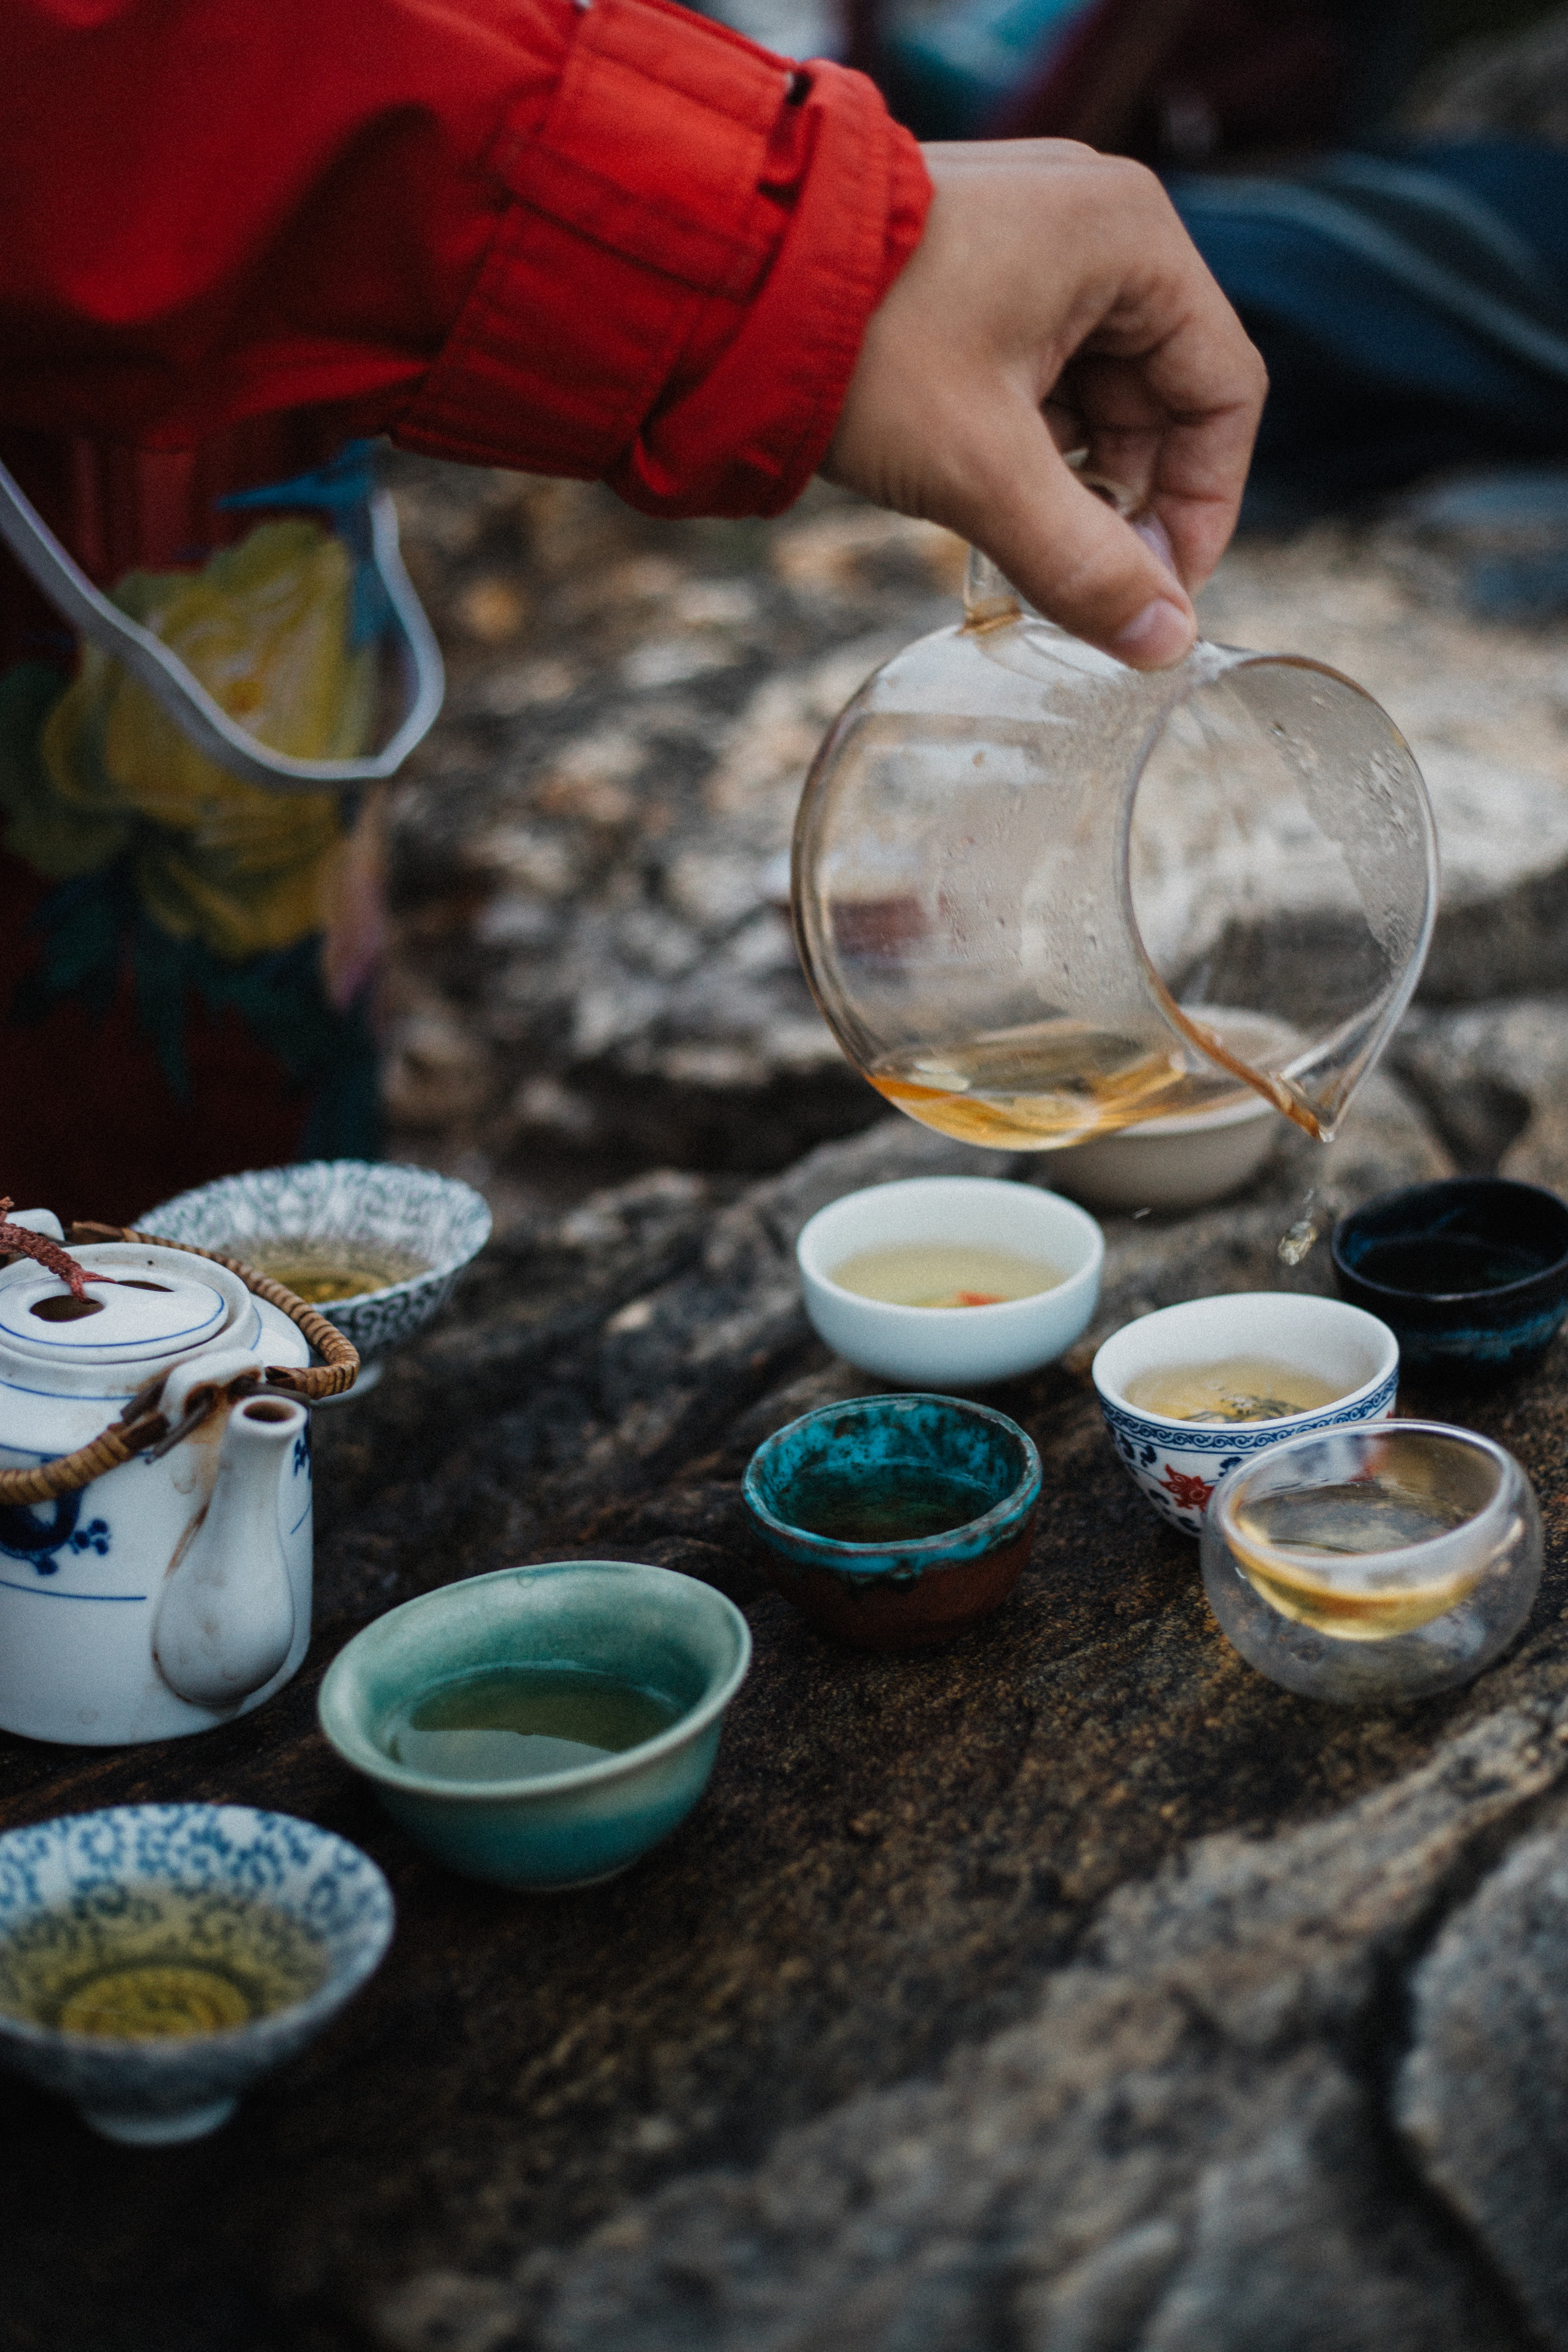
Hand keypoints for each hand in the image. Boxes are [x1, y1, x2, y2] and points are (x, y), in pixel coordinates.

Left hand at [823, 141, 1266, 667]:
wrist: (717, 275)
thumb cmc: (858, 343)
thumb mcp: (981, 468)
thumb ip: (1082, 563)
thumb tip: (1164, 647)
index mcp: (1130, 238)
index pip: (1222, 391)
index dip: (1203, 505)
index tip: (1161, 591)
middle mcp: (1096, 222)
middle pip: (1159, 397)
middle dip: (1121, 498)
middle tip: (1075, 579)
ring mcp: (1034, 240)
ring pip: (1092, 393)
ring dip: (1064, 477)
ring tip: (1006, 530)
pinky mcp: (977, 270)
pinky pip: (1035, 373)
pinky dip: (1019, 441)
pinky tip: (972, 485)